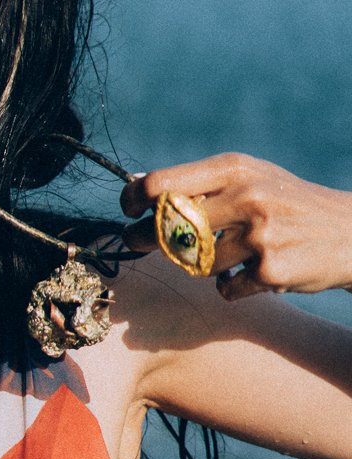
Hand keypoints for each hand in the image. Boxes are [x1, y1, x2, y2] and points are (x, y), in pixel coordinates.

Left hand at [121, 153, 351, 298]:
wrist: (351, 232)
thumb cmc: (286, 202)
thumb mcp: (250, 177)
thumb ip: (199, 182)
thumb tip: (136, 185)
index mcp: (234, 169)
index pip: (161, 184)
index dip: (134, 200)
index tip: (129, 211)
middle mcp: (246, 197)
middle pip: (168, 227)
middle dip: (145, 238)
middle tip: (136, 243)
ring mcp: (259, 235)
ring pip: (195, 263)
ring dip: (201, 265)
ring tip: (225, 255)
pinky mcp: (270, 270)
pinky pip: (225, 289)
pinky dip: (231, 286)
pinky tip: (251, 273)